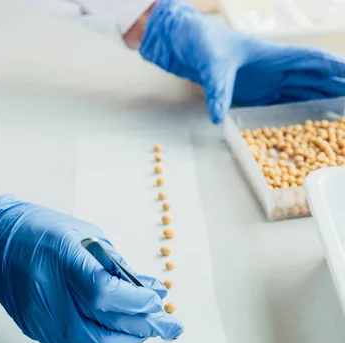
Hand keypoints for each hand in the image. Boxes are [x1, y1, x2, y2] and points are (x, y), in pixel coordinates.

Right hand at [0, 196, 182, 342]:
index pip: (103, 293)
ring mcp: (41, 317)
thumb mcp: (87, 237)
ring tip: (147, 342)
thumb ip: (119, 268)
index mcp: (62, 259)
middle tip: (166, 328)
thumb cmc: (42, 232)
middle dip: (141, 332)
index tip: (155, 303)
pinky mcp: (38, 331)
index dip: (136, 303)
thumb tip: (152, 292)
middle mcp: (48, 293)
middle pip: (100, 331)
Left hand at [140, 0, 344, 122]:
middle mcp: (276, 69)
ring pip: (304, 91)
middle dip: (335, 88)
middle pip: (314, 78)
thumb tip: (216, 116)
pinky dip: (302, 111)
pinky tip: (313, 122)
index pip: (311, 60)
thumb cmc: (202, 46)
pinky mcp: (258, 95)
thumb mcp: (211, 67)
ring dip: (323, 101)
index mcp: (272, 56)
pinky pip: (286, 103)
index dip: (332, 68)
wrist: (186, 46)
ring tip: (341, 114)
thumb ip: (216, 91)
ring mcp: (268, 82)